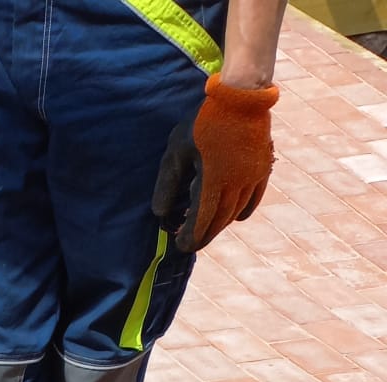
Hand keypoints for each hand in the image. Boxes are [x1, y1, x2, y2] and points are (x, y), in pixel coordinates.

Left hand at [153, 76, 276, 252]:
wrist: (242, 95)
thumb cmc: (204, 121)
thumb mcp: (177, 150)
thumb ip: (168, 183)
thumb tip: (160, 214)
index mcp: (213, 180)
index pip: (201, 219)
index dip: (190, 236)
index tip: (181, 245)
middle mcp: (236, 183)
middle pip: (219, 220)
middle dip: (204, 235)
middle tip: (190, 243)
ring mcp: (252, 177)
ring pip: (235, 212)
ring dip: (220, 224)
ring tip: (206, 229)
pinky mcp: (262, 169)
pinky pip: (252, 200)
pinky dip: (241, 212)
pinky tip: (233, 217)